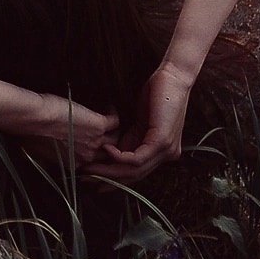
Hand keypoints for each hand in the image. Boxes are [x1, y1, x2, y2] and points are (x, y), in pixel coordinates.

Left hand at [18, 96, 121, 171]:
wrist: (35, 120)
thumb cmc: (31, 135)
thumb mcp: (38, 154)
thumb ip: (49, 157)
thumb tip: (47, 155)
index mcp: (74, 164)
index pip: (92, 163)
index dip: (93, 154)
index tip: (92, 146)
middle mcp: (87, 156)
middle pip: (107, 154)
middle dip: (108, 147)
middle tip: (107, 136)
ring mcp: (95, 141)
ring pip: (114, 140)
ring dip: (114, 132)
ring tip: (109, 123)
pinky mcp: (98, 125)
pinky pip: (114, 122)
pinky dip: (113, 114)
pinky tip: (110, 108)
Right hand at [85, 64, 193, 181]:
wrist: (172, 77)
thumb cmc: (156, 95)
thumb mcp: (139, 122)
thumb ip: (130, 139)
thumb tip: (111, 152)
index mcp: (160, 151)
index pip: (136, 173)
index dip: (114, 179)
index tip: (94, 179)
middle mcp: (166, 155)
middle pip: (134, 176)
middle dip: (109, 180)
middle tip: (86, 179)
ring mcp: (166, 150)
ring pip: (135, 170)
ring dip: (110, 171)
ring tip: (91, 167)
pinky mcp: (161, 141)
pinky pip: (137, 158)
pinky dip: (119, 157)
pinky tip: (107, 150)